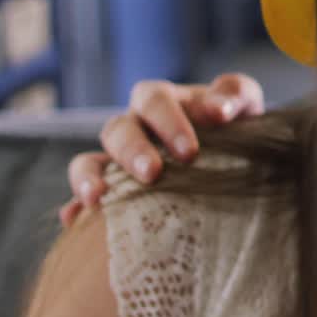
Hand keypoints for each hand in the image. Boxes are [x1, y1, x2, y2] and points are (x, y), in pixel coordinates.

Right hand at [58, 73, 264, 226]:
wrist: (234, 154)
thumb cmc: (233, 124)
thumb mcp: (241, 104)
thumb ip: (235, 95)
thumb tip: (221, 109)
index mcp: (162, 100)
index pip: (152, 99)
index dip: (168, 122)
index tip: (190, 152)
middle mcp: (133, 126)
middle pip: (118, 129)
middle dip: (133, 151)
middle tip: (153, 174)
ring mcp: (116, 159)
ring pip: (89, 160)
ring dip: (90, 176)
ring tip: (97, 198)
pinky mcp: (110, 190)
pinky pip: (82, 196)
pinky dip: (75, 207)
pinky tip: (75, 221)